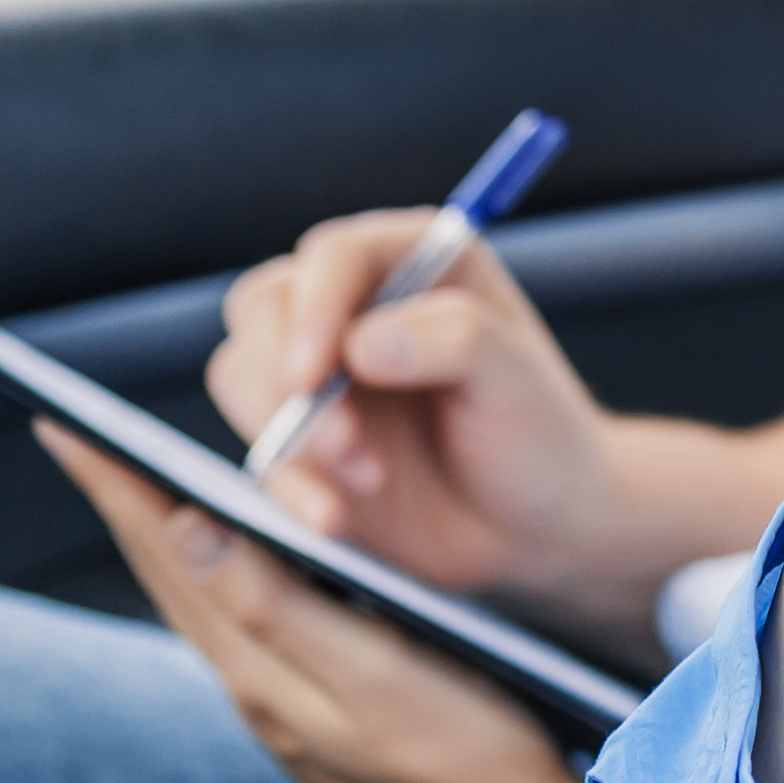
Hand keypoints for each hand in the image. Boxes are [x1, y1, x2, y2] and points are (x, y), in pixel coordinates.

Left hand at [40, 430, 685, 782]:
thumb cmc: (467, 762)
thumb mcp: (376, 678)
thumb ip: (281, 608)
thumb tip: (190, 530)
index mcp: (260, 672)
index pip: (170, 556)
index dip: (116, 485)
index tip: (62, 422)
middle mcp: (257, 690)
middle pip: (172, 576)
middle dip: (125, 500)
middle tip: (79, 433)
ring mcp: (286, 708)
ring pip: (205, 601)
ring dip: (168, 534)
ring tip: (142, 480)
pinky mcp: (320, 715)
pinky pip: (246, 623)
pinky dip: (224, 570)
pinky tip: (240, 558)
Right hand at [207, 220, 740, 658]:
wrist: (535, 526)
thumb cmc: (540, 436)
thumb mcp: (519, 382)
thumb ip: (455, 341)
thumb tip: (359, 342)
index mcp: (416, 258)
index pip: (335, 256)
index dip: (313, 309)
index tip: (314, 377)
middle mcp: (357, 300)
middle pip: (265, 306)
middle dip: (287, 380)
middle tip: (344, 447)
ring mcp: (320, 368)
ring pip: (243, 372)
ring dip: (289, 435)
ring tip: (368, 482)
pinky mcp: (299, 434)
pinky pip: (257, 446)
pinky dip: (285, 485)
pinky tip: (333, 520)